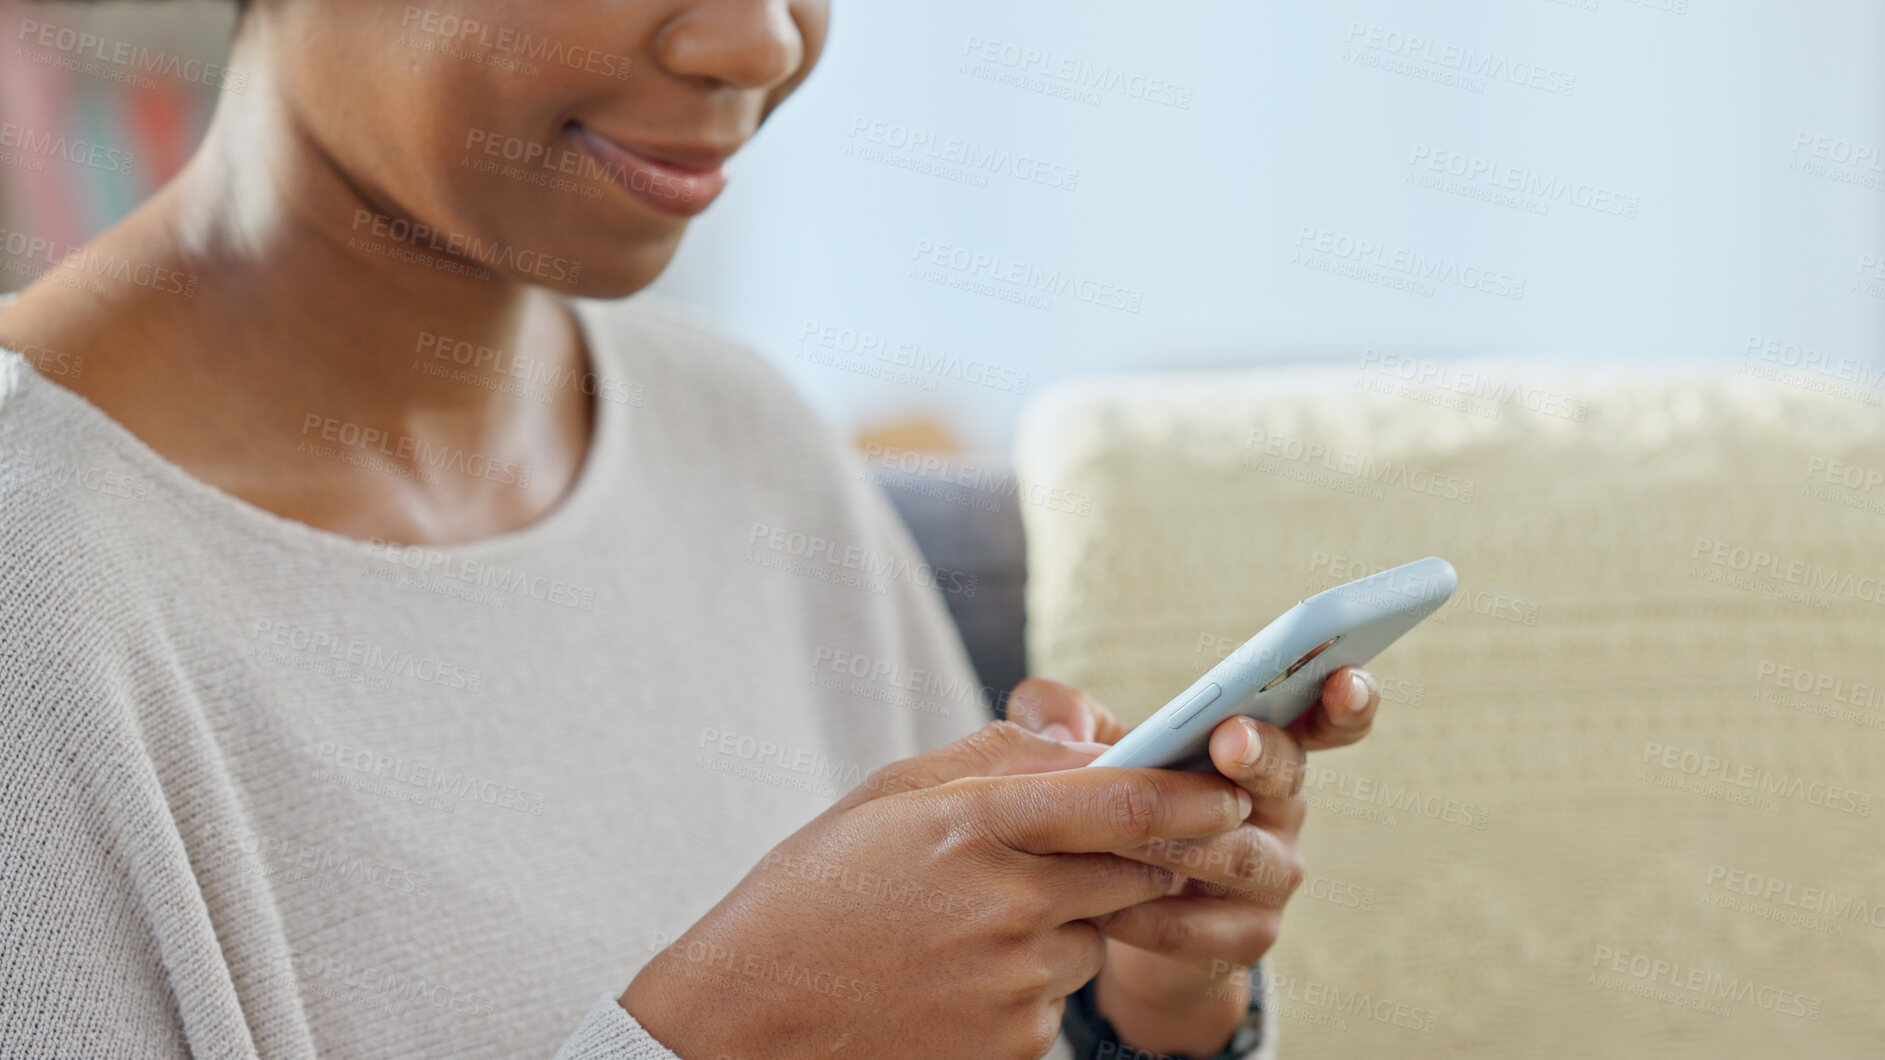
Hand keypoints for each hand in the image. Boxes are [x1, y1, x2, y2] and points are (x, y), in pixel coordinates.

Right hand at [619, 721, 1255, 1058]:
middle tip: (1079, 854)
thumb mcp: (887, 799)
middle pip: (1133, 871)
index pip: (1121, 802)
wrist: (748, 1025)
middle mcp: (1009, 904)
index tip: (1228, 789)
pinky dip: (1029, 983)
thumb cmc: (811, 897)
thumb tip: (1085, 739)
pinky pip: (1058, 1002)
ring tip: (967, 929)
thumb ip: (994, 758)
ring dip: (1065, 925)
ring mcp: (1016, 985)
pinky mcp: (1016, 1048)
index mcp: (974, 825)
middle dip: (1132, 857)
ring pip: (1093, 938)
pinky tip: (954, 981)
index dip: (1189, 793)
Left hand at [1008, 668, 1381, 1055]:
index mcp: (1255, 746)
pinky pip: (1197, 927)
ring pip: (1241, 857)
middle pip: (1286, 774)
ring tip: (1123, 833)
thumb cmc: (1108, 810)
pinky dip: (1145, 915)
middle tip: (1228, 740)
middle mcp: (1278, 807)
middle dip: (1260, 754)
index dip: (1344, 699)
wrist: (1111, 918)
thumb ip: (1062, 717)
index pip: (1320, 717)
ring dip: (1182, 842)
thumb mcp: (1082, 751)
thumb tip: (1057, 730)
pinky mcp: (1242, 941)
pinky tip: (1099, 908)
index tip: (1344, 678)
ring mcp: (1270, 878)